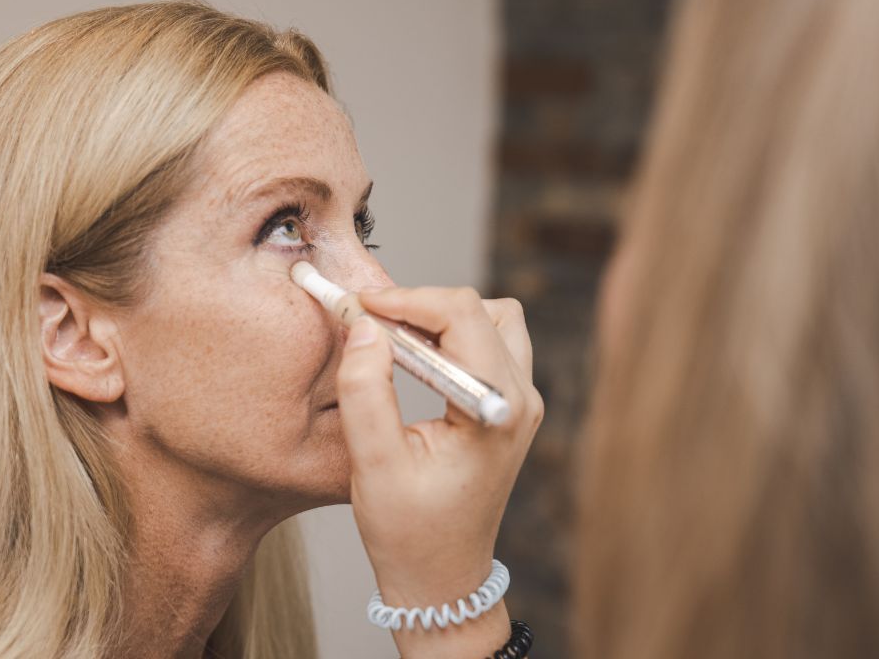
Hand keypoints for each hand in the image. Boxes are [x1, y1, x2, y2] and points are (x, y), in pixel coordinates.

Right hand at [336, 286, 542, 657]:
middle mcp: (520, 400)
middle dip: (421, 304)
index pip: (463, 317)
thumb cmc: (409, 533)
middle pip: (483, 310)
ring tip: (390, 342)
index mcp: (497, 412)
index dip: (406, 299)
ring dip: (439, 319)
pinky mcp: (506, 406)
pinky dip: (446, 338)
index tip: (358, 305)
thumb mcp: (374, 464)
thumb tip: (364, 326)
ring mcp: (519, 403)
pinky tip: (408, 361)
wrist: (440, 579)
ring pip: (492, 321)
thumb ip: (367, 391)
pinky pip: (486, 346)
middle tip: (370, 322)